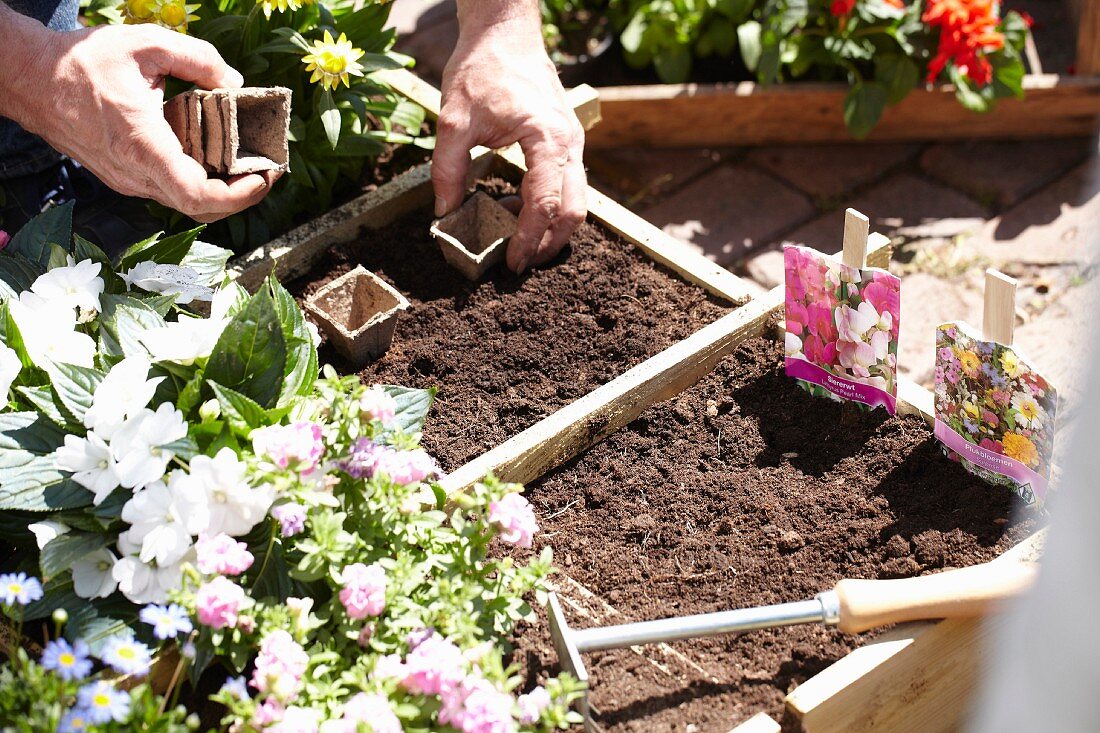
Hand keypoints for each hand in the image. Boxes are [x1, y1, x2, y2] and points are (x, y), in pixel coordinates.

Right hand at [1, 19, 275, 222]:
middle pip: (200, 207)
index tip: (264, 177)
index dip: (238, 196)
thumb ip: (198, 59)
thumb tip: (235, 83)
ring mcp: (128, 180)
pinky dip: (200, 182)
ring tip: (249, 165)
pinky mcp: (125, 177)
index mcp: (142, 145)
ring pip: (186, 202)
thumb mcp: (147, 44)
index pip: (197, 194)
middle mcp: (135, 173)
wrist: (31, 79)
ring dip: (222, 190)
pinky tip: (215, 158)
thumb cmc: (83, 61)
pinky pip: (170, 190)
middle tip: (268, 171)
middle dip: (241, 195)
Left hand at [434, 12, 585, 272]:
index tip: (510, 263)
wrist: (506, 33)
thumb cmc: (484, 67)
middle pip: (573, 213)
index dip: (527, 239)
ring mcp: (573, 145)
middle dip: (548, 245)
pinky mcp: (566, 144)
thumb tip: (445, 214)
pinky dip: (546, 207)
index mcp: (548, 139)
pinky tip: (512, 207)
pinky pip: (567, 187)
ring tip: (511, 238)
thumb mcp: (454, 118)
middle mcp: (570, 145)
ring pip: (576, 203)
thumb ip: (448, 168)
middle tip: (518, 265)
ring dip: (548, 229)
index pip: (544, 204)